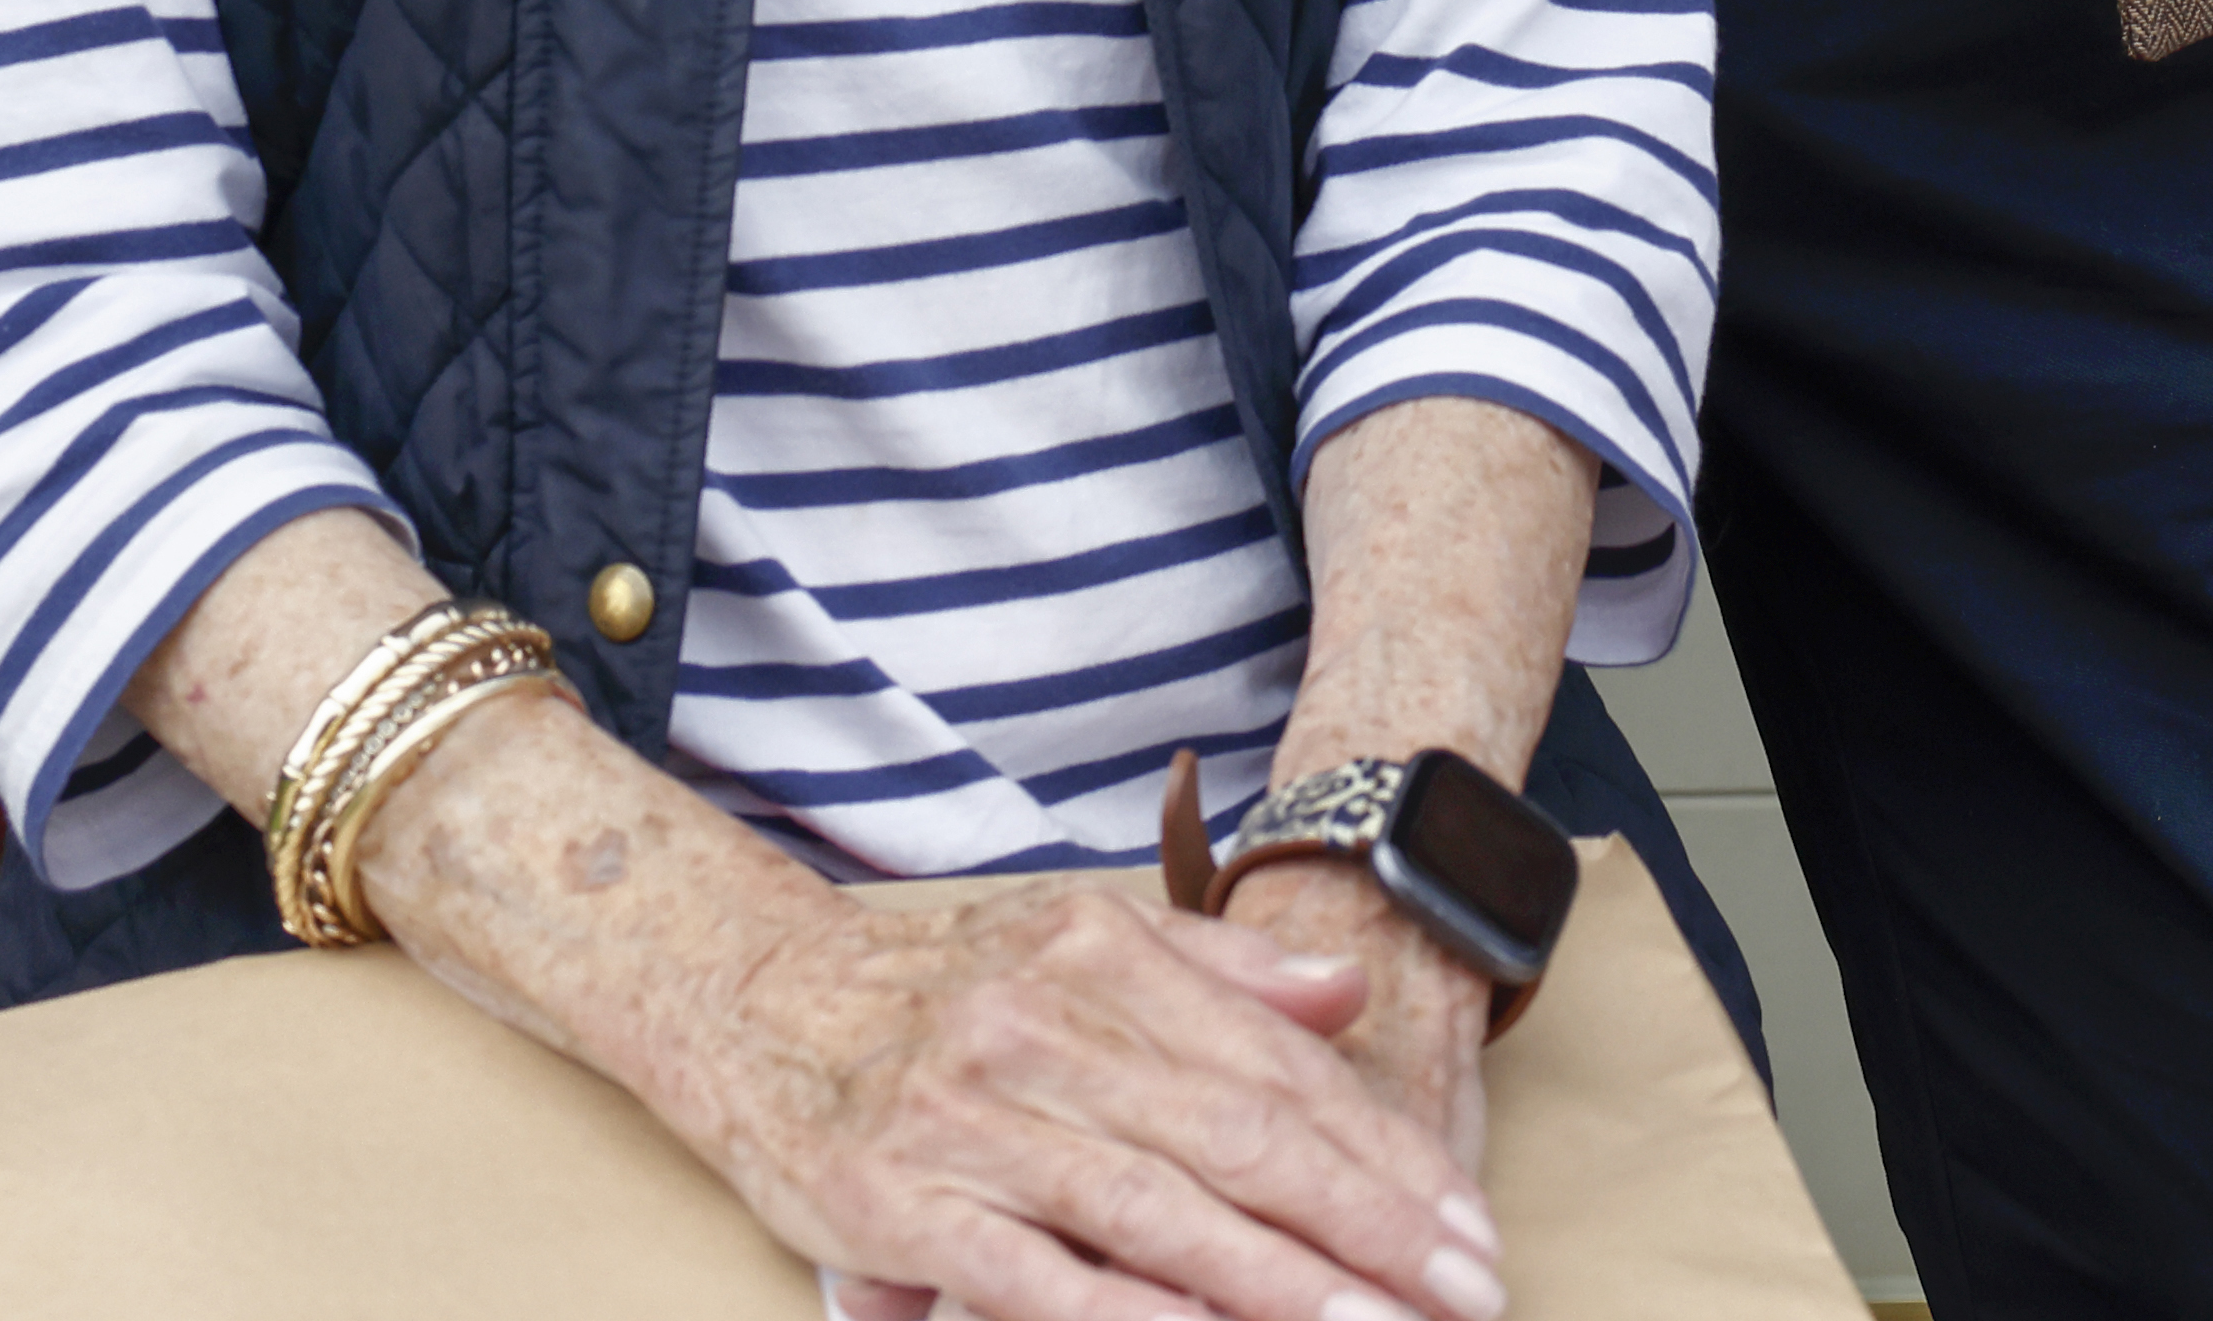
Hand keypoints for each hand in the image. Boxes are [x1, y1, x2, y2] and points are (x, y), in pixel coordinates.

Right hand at [660, 874, 1508, 1320]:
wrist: (746, 994)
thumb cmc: (934, 982)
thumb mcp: (1075, 930)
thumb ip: (1218, 967)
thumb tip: (1345, 991)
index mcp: (1102, 955)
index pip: (1275, 1064)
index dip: (1382, 1152)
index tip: (1465, 1225)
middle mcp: (1045, 1027)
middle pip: (1239, 1138)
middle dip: (1367, 1227)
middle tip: (1465, 1293)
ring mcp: (972, 1120)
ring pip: (1156, 1211)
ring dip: (1279, 1285)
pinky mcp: (905, 1204)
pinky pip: (1038, 1278)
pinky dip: (1130, 1318)